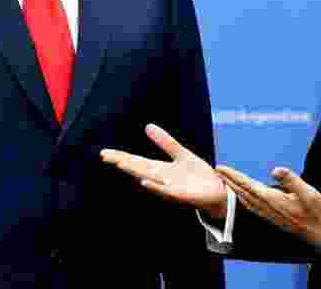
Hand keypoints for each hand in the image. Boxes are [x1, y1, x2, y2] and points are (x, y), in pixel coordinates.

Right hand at [100, 124, 227, 218]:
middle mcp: (160, 178)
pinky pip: (164, 190)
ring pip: (148, 178)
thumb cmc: (196, 175)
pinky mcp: (180, 195)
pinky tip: (144, 181)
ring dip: (134, 171)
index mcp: (159, 169)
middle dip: (122, 162)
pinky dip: (154, 186)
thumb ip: (165, 142)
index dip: (120, 156)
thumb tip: (147, 126)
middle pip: (137, 168)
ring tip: (121, 163)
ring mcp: (168, 187)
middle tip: (105, 156)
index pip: (136, 161)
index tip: (104, 153)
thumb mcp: (181, 153)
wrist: (216, 191)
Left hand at [216, 165, 320, 246]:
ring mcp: (272, 216)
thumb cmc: (319, 213)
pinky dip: (245, 200)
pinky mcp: (276, 219)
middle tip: (218, 171)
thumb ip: (291, 180)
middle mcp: (270, 209)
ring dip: (235, 190)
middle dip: (230, 181)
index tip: (222, 168)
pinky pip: (254, 208)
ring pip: (247, 202)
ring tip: (227, 182)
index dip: (234, 176)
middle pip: (243, 194)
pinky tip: (245, 199)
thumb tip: (275, 170)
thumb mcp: (309, 192)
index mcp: (275, 201)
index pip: (249, 186)